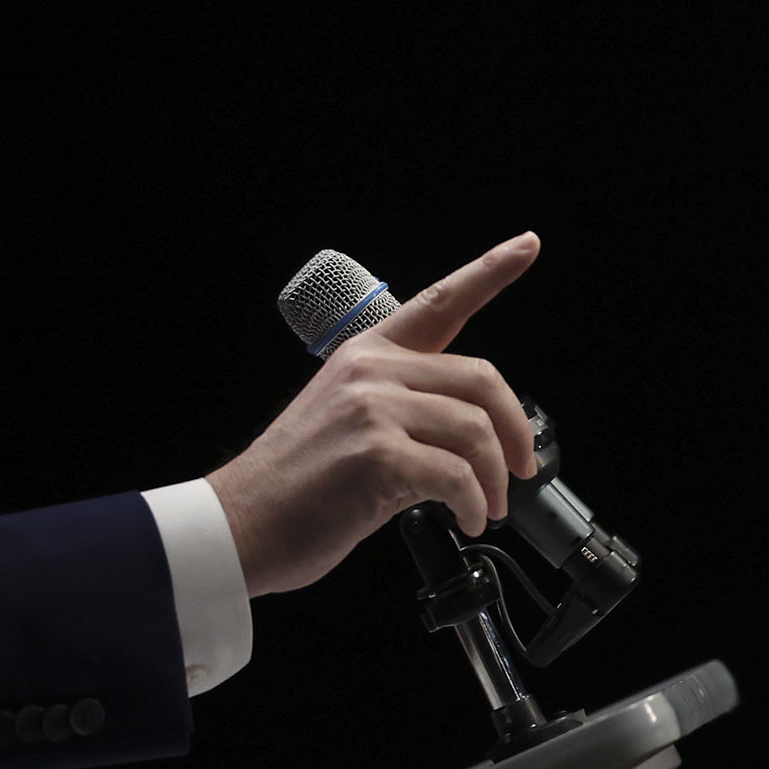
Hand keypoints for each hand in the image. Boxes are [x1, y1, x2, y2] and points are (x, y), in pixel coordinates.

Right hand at [206, 233, 543, 596]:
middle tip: (521, 468)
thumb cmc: (295, 483)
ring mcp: (373, 408)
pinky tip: (467, 519)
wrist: (242, 523)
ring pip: (475, 429)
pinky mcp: (377, 453)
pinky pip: (457, 475)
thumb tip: (466, 436)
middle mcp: (371, 370)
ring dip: (496, 478)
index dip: (490, 271)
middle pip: (480, 379)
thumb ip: (402, 408)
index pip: (439, 303)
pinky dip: (474, 503)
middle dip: (514, 430)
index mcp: (366, 354)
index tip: (526, 245)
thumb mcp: (347, 420)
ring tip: (489, 506)